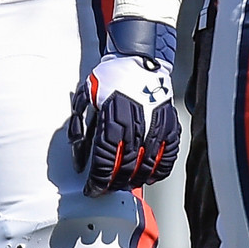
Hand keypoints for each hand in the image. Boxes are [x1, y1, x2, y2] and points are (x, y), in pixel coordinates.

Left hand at [70, 38, 179, 192]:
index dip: (99, 180)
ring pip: (148, 165)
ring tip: (125, 185)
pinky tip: (151, 176)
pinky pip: (169, 155)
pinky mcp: (171, 125)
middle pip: (127, 166)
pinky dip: (160, 170)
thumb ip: (79, 128)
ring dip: (135, 180)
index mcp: (113, 117)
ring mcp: (157, 125)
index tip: (92, 190)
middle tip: (107, 189)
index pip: (106, 160)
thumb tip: (78, 157)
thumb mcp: (85, 97)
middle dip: (115, 184)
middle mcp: (137, 124)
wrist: (137, 57)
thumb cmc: (110, 77)